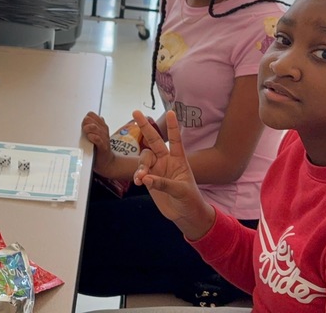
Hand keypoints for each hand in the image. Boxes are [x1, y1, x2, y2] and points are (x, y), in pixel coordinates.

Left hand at [81, 111, 116, 176]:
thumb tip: (84, 119)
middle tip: (83, 130)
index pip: (92, 114)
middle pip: (91, 119)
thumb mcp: (95, 135)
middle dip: (85, 123)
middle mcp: (103, 130)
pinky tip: (90, 138)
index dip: (86, 118)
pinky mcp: (103, 147)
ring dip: (87, 129)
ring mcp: (104, 138)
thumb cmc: (99, 148)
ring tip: (86, 133)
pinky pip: (98, 139)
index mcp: (101, 126)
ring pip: (94, 127)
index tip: (84, 124)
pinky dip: (92, 137)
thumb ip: (91, 127)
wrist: (106, 162)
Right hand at [132, 110, 215, 239]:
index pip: (175, 140)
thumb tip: (146, 178)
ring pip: (144, 159)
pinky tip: (139, 182)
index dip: (173, 127)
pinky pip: (140, 173)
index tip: (170, 112)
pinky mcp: (149, 180)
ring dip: (141, 166)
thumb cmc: (190, 200)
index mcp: (179, 159)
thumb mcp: (181, 191)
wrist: (184, 214)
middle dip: (145, 126)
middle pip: (154, 140)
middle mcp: (166, 161)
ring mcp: (157, 169)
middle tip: (136, 112)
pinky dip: (138, 176)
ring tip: (141, 178)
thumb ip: (164, 183)